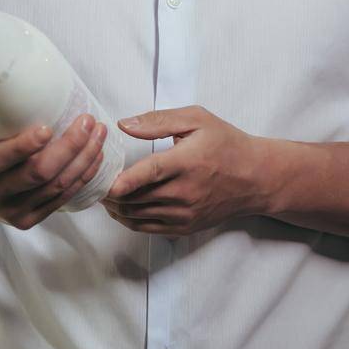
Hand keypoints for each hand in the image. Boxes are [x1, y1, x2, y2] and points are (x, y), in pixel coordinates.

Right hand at [0, 87, 108, 231]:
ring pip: (57, 187)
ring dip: (84, 159)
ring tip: (99, 131)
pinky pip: (62, 199)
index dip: (25, 146)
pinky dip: (84, 176)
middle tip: (87, 120)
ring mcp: (11, 211)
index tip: (48, 127)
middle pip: (39, 173)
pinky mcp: (27, 220)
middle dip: (70, 147)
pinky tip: (96, 155)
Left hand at [103, 105, 276, 237]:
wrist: (256, 177)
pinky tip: (120, 208)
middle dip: (110, 192)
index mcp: (187, 162)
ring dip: (116, 207)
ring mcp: (185, 213)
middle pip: (138, 197)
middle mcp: (185, 192)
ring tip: (101, 193)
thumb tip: (124, 124)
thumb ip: (158, 121)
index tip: (107, 183)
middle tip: (92, 180)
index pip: (151, 173)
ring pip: (139, 215)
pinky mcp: (185, 226)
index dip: (127, 180)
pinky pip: (148, 228)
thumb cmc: (226, 143)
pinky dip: (129, 219)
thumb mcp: (197, 120)